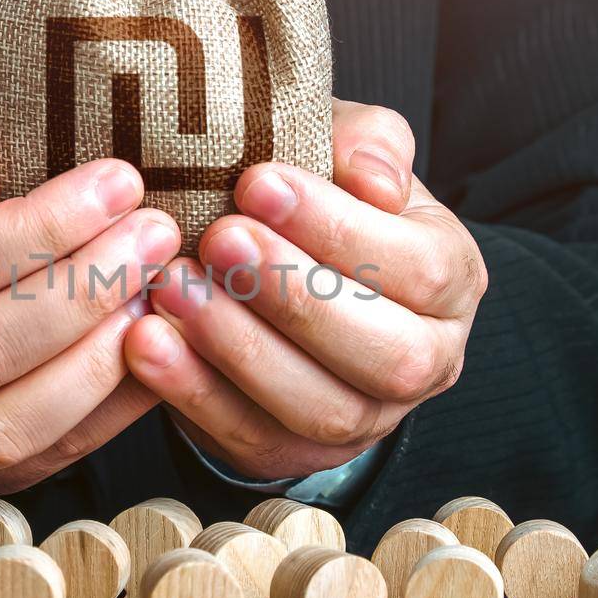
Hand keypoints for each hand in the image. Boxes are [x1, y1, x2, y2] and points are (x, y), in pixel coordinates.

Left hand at [123, 99, 485, 480]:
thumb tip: (372, 177)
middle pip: (386, 355)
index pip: (419, 268)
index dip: (339, 229)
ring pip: (320, 408)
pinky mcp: (295, 454)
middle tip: (219, 239)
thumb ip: (367, 143)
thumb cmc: (311, 203)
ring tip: (172, 287)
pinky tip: (146, 340)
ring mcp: (365, 422)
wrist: (270, 270)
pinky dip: (193, 392)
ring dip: (240, 348)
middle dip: (296, 296)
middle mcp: (426, 362)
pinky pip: (251, 438)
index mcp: (452, 283)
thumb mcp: (342, 155)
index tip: (258, 182)